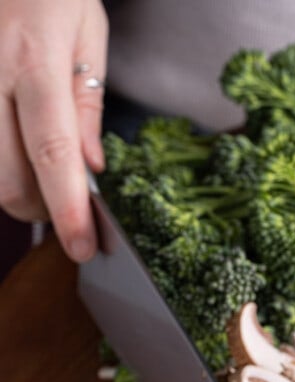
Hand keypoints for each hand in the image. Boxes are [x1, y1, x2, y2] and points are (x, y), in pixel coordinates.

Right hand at [0, 0, 107, 260]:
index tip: (83, 247)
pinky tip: (11, 144)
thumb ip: (87, 103)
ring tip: (33, 165)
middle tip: (60, 200)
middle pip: (7, 179)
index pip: (53, 153)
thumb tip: (91, 170)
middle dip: (38, 207)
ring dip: (11, 186)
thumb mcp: (86, 28)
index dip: (68, 209)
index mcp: (34, 58)